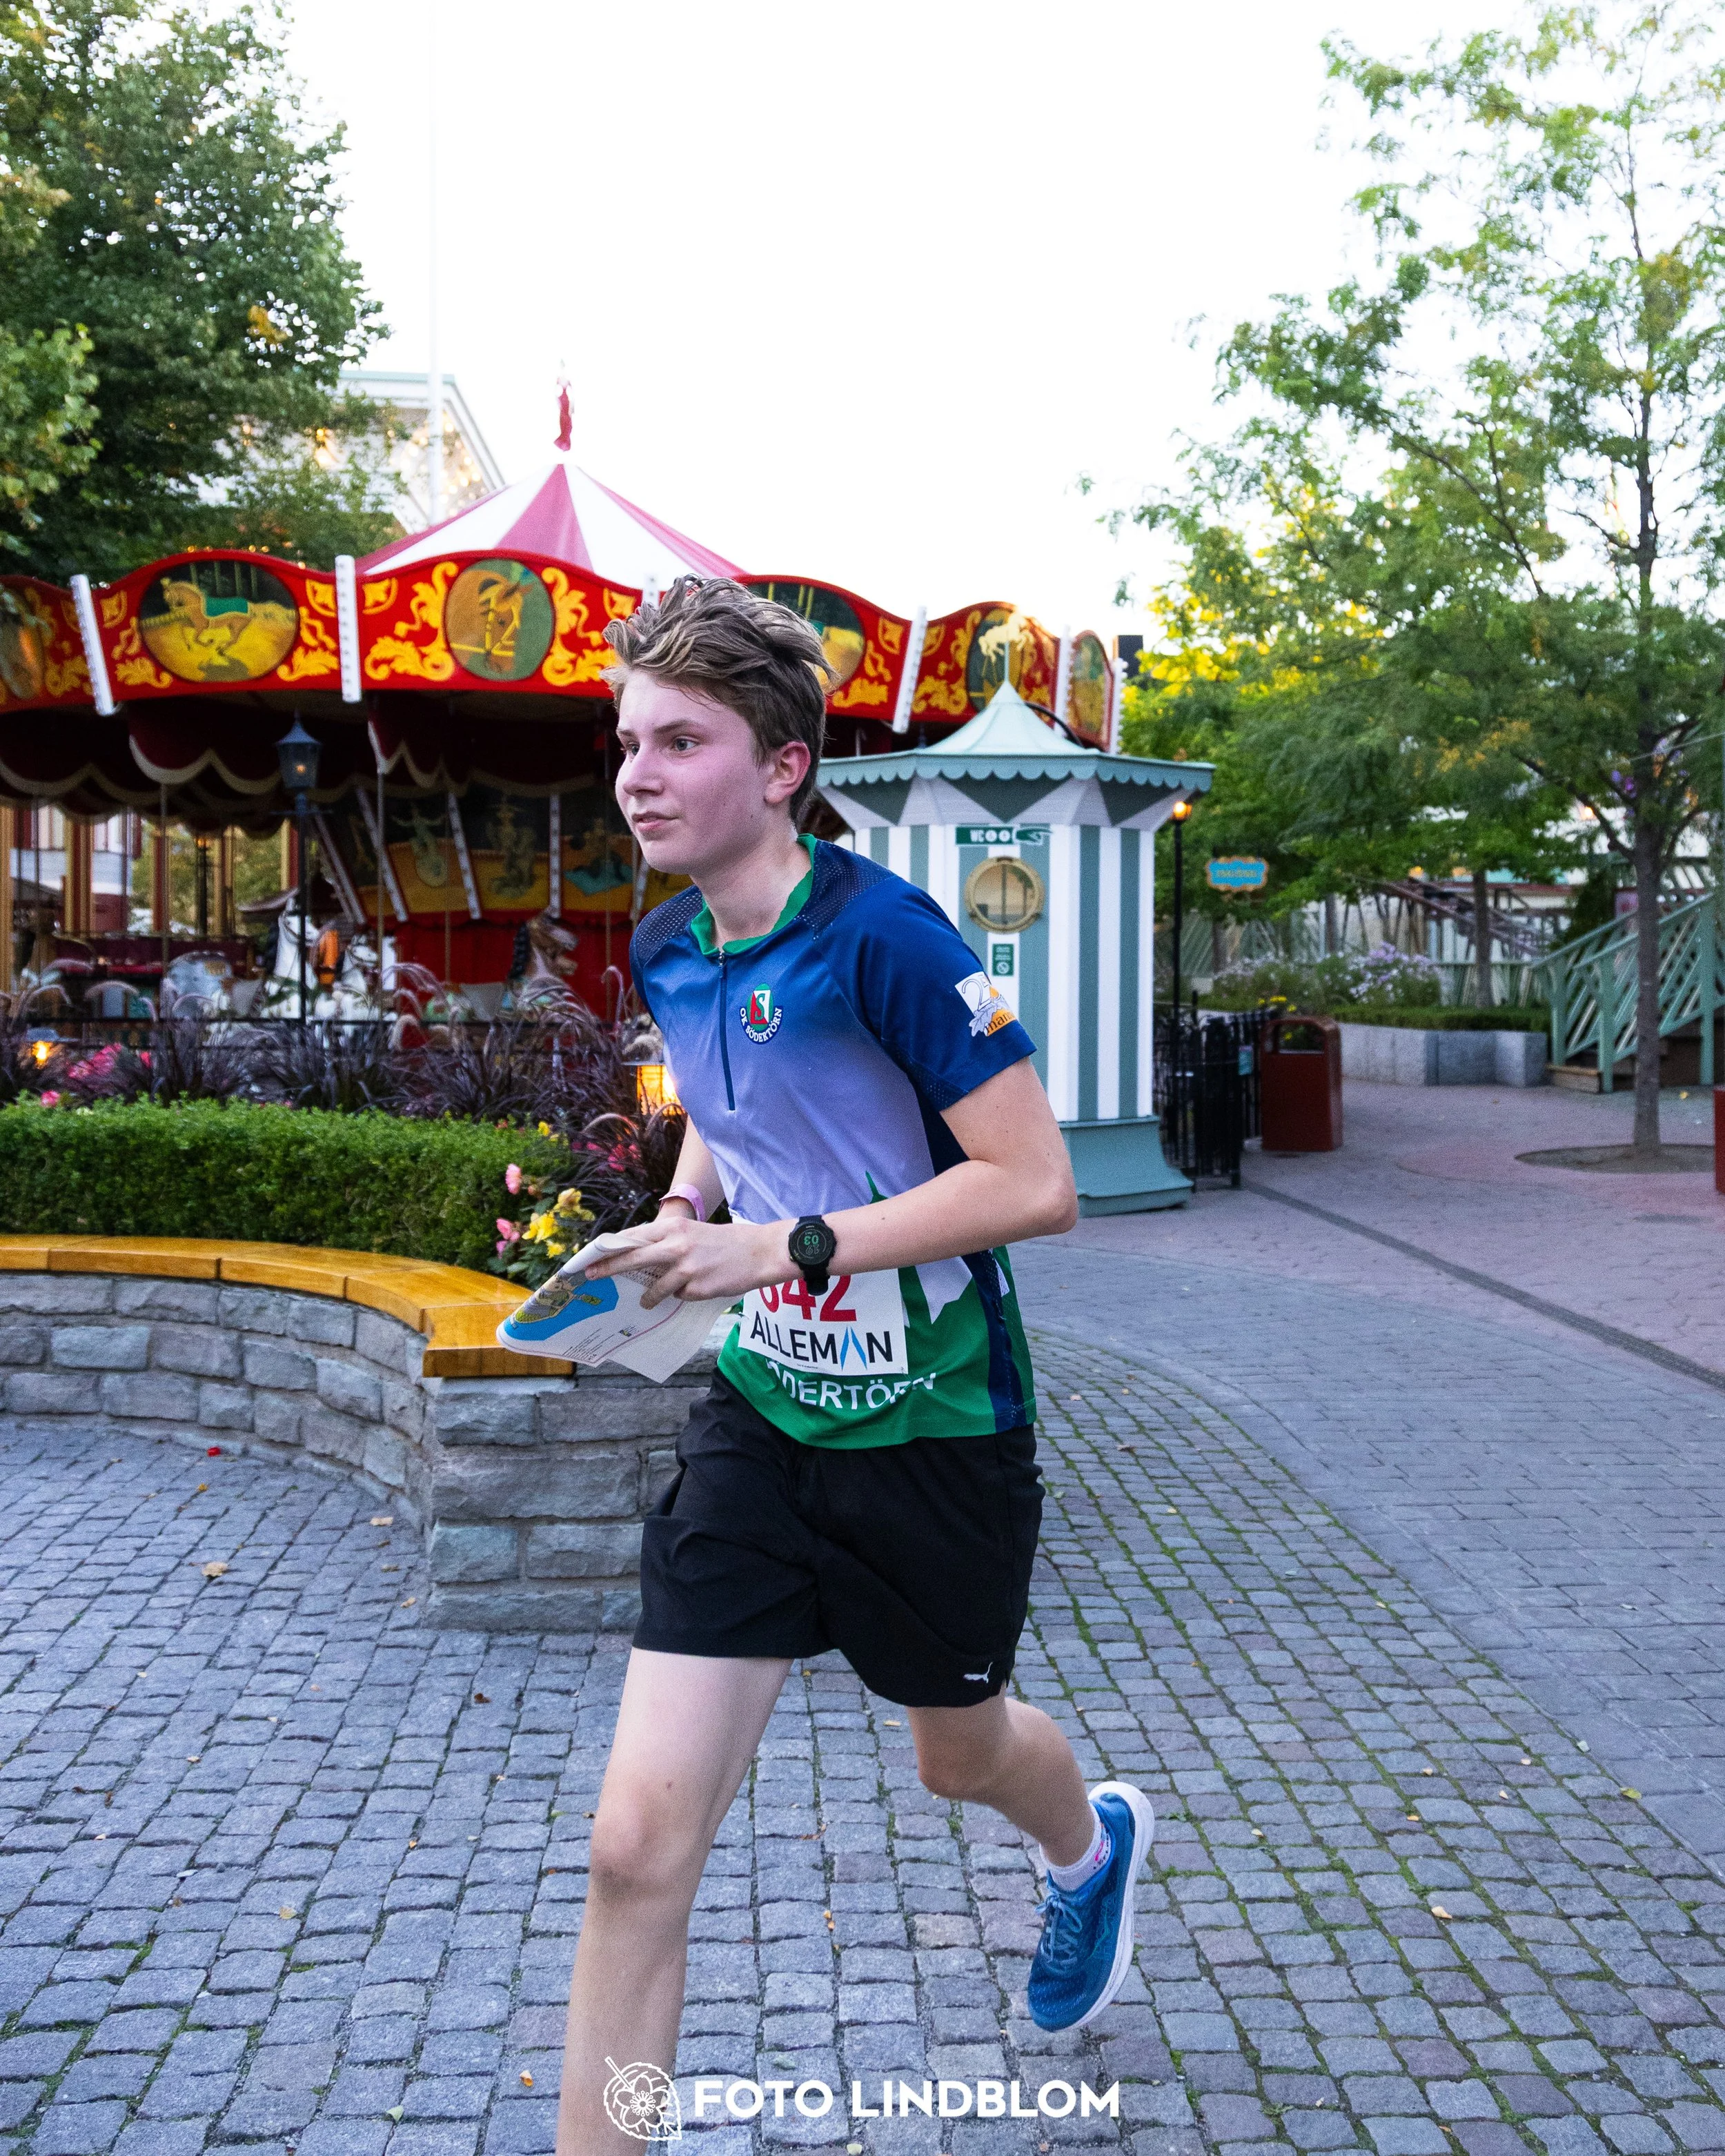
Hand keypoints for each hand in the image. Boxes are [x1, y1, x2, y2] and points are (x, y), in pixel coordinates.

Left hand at [581, 1216, 790, 1309]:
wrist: (761, 1252)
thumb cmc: (727, 1242)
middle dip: (608, 1268)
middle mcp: (676, 1244)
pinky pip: (679, 1296)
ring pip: (654, 1287)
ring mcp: (685, 1268)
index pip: (633, 1236)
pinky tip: (696, 1288)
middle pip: (632, 1258)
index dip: (611, 1248)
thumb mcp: (694, 1231)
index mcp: (674, 1227)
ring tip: (646, 1301)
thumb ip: (668, 1241)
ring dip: (649, 1296)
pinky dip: (683, 1295)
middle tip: (591, 1276)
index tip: (592, 1256)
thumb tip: (640, 1255)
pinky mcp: (696, 1287)